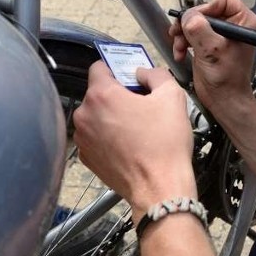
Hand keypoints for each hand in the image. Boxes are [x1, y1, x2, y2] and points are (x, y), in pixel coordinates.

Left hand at [73, 61, 195, 216]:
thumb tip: (144, 73)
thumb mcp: (172, 96)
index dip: (117, 68)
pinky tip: (129, 143)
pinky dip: (108, 136)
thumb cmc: (164, 146)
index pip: (99, 66)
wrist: (159, 189)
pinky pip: (95, 136)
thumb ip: (155, 74)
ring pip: (96, 115)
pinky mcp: (87, 157)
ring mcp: (83, 138)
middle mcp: (85, 115)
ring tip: (137, 127)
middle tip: (140, 104)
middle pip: (98, 92)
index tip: (129, 75)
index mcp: (101, 95)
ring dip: (111, 116)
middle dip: (117, 94)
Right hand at [170, 0, 255, 115]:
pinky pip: (191, 32)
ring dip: (183, 33)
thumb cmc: (227, 79)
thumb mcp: (212, 51)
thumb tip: (188, 16)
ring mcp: (219, 33)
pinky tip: (180, 53)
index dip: (206, 9)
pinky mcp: (208, 41)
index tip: (196, 22)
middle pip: (204, 9)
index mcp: (243, 21)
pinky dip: (182, 42)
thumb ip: (199, 29)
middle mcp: (232, 24)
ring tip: (179, 47)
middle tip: (180, 33)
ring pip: (194, 20)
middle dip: (189, 23)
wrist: (223, 99)